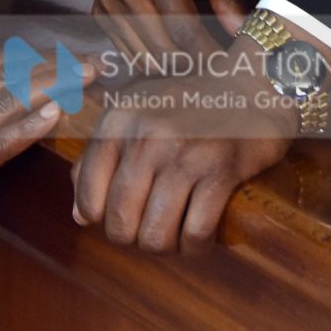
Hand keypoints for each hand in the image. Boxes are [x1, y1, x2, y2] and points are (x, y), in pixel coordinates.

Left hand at [70, 59, 294, 251]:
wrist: (251, 84)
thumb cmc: (188, 105)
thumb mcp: (135, 114)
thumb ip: (100, 159)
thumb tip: (79, 217)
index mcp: (119, 120)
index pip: (88, 194)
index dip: (100, 219)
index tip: (121, 217)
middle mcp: (147, 136)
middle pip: (121, 223)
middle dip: (134, 239)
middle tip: (151, 230)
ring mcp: (185, 154)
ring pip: (156, 236)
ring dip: (165, 246)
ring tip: (175, 235)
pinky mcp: (221, 170)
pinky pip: (196, 233)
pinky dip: (195, 246)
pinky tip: (199, 238)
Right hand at [94, 0, 246, 58]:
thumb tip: (241, 34)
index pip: (183, 26)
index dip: (208, 52)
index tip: (229, 64)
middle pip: (162, 48)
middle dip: (193, 63)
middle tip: (217, 67)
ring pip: (144, 57)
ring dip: (173, 66)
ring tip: (197, 59)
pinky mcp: (100, 9)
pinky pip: (128, 52)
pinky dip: (153, 59)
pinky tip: (174, 51)